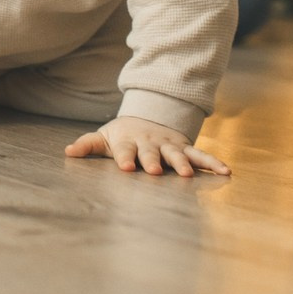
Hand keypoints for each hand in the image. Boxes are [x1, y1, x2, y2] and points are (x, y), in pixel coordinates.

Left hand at [65, 116, 229, 176]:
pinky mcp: (184, 148)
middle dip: (152, 161)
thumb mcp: (104, 138)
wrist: (148, 119)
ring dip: (182, 164)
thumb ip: (87, 145)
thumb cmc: (122, 136)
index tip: (125, 167)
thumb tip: (67, 152)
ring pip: (176, 155)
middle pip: (151, 153)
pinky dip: (213, 163)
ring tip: (187, 175)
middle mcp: (150, 144)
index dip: (126, 158)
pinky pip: (200, 155)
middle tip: (154, 171)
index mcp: (129, 142)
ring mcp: (168, 146)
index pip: (126, 151)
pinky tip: (226, 171)